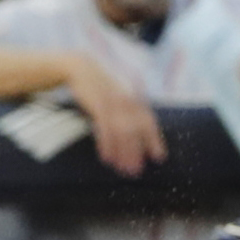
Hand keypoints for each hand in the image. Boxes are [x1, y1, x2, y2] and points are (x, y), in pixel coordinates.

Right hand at [65, 58, 165, 175]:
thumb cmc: (99, 87)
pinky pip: (104, 128)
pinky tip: (107, 158)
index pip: (148, 122)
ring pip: (122, 132)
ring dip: (123, 153)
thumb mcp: (116, 96)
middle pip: (135, 131)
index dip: (154, 140)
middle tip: (136, 171)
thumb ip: (126, 111)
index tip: (159, 158)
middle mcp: (126, 101)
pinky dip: (107, 145)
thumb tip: (133, 133)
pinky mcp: (98, 104)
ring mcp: (112, 102)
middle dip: (136, 152)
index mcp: (132, 100)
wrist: (80, 68)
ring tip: (122, 169)